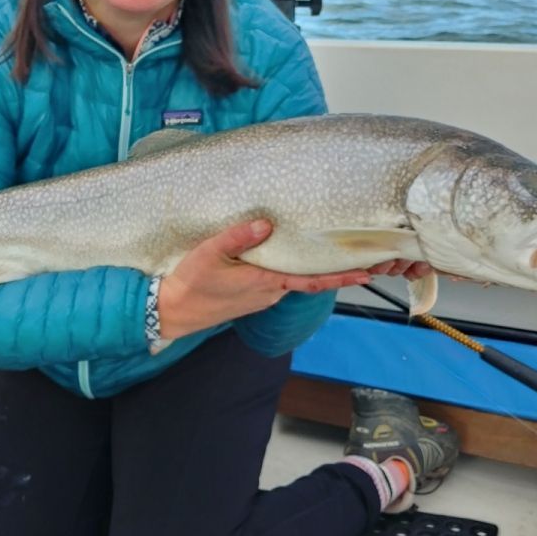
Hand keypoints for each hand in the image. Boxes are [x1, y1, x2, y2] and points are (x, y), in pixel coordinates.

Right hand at [157, 220, 431, 340]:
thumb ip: (237, 238)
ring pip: (292, 280)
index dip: (341, 276)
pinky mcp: (249, 297)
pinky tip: (289, 255)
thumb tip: (266, 222)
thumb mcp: (208, 255)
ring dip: (311, 268)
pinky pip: (277, 282)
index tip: (367, 272)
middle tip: (361, 255)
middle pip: (308, 278)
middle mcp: (268, 294)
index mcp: (265, 284)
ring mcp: (260, 298)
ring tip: (330, 249)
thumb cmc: (188, 285)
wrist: (169, 313)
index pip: (312, 280)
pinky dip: (290, 270)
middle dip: (333, 269)